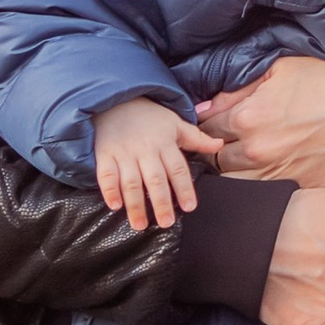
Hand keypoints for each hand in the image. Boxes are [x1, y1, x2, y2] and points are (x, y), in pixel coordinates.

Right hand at [92, 91, 224, 229]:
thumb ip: (196, 138)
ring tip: (140, 225)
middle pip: (155, 179)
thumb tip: (219, 145)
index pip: (178, 168)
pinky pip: (106, 175)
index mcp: (165, 143)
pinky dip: (110, 190)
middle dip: (161, 202)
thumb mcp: (174, 123)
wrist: (115, 100)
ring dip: (135, 204)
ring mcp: (124, 152)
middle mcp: (145, 149)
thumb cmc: (148, 115)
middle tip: (166, 223)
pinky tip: (115, 206)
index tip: (189, 207)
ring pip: (131, 181)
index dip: (184, 188)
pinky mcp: (104, 154)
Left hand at [192, 55, 324, 187]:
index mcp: (249, 117)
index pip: (206, 128)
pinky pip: (264, 195)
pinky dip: (260, 187)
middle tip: (225, 142)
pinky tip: (268, 172)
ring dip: (234, 173)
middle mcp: (257, 151)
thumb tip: (203, 108)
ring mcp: (278, 175)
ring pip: (234, 184)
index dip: (206, 124)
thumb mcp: (281, 70)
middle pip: (214, 160)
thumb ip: (236, 90)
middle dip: (215, 150)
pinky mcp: (297, 191)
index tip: (211, 124)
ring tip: (245, 160)